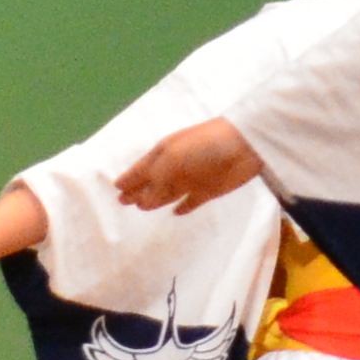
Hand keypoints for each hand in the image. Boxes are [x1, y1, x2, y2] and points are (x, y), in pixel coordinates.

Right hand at [115, 118, 261, 214]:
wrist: (243, 146)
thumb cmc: (202, 148)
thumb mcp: (171, 161)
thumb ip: (154, 182)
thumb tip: (141, 202)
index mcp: (164, 153)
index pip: (141, 169)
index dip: (129, 179)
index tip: (115, 188)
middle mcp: (175, 166)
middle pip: (152, 181)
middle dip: (137, 190)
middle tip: (122, 201)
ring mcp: (192, 178)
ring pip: (168, 192)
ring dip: (155, 199)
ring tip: (142, 208)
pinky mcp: (210, 190)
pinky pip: (191, 201)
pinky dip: (184, 206)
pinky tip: (176, 212)